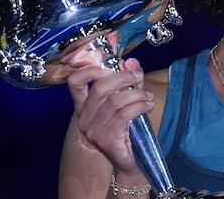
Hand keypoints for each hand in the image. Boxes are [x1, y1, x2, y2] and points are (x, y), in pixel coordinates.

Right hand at [62, 33, 154, 175]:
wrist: (133, 162)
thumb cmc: (130, 131)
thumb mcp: (129, 101)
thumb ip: (129, 82)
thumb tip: (131, 61)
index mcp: (84, 107)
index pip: (74, 82)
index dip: (90, 69)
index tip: (111, 64)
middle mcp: (84, 119)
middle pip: (98, 88)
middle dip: (122, 77)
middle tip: (138, 77)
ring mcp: (92, 131)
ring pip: (114, 101)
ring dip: (136, 94)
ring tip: (148, 96)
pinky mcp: (105, 140)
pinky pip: (123, 115)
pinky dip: (139, 106)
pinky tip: (148, 105)